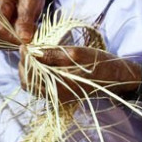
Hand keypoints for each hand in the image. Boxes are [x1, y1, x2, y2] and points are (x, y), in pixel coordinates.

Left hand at [19, 45, 139, 104]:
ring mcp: (58, 97)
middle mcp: (56, 96)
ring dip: (29, 69)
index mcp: (59, 86)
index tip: (25, 44)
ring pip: (33, 85)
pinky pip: (41, 87)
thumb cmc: (100, 63)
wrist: (117, 77)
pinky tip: (42, 62)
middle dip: (24, 64)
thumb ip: (52, 54)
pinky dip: (37, 74)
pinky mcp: (62, 96)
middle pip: (28, 82)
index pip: (30, 74)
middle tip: (27, 49)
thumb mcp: (77, 53)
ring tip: (33, 54)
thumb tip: (31, 51)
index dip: (25, 57)